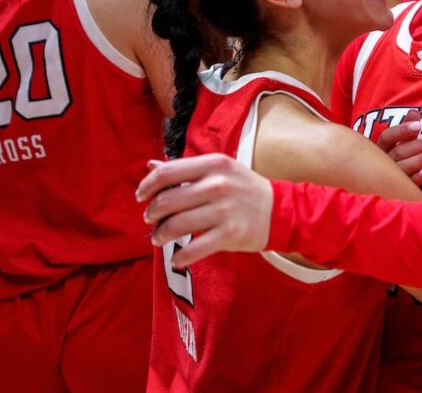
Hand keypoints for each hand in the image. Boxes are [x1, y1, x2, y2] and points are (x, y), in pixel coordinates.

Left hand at [136, 153, 273, 267]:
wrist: (281, 211)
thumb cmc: (244, 188)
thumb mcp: (219, 169)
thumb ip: (186, 169)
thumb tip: (150, 166)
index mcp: (214, 164)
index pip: (167, 172)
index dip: (147, 186)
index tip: (141, 196)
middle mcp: (218, 185)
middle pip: (168, 201)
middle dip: (152, 214)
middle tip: (151, 220)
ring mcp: (225, 210)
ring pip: (176, 225)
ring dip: (161, 235)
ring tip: (159, 238)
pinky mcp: (231, 234)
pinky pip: (194, 249)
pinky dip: (180, 257)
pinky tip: (177, 258)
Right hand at [375, 109, 421, 184]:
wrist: (380, 190)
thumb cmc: (392, 163)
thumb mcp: (397, 146)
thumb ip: (405, 131)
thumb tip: (414, 112)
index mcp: (378, 149)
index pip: (388, 137)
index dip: (402, 131)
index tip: (419, 125)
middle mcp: (380, 163)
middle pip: (399, 152)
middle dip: (421, 144)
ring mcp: (386, 179)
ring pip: (403, 168)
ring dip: (421, 159)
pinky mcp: (395, 192)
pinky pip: (405, 186)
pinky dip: (415, 179)